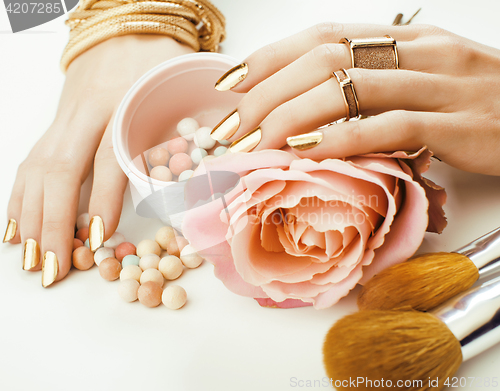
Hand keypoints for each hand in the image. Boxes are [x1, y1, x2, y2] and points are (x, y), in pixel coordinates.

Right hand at [5, 34, 193, 284]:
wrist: (122, 28)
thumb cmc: (160, 61)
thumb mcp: (183, 84)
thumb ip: (193, 125)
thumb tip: (215, 174)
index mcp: (123, 103)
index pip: (108, 156)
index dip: (102, 199)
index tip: (98, 238)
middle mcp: (87, 113)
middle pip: (62, 171)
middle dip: (54, 222)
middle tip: (53, 267)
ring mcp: (65, 119)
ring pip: (39, 170)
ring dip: (31, 218)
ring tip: (29, 259)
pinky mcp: (55, 125)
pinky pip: (30, 163)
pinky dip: (20, 198)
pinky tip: (16, 228)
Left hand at [213, 23, 499, 174]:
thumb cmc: (482, 106)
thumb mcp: (424, 85)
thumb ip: (375, 91)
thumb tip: (314, 116)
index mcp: (408, 39)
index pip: (323, 36)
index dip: (269, 58)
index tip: (229, 86)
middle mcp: (420, 52)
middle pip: (324, 60)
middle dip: (266, 94)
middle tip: (230, 129)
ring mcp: (441, 85)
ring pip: (349, 88)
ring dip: (290, 116)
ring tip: (253, 144)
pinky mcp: (459, 124)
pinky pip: (389, 127)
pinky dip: (340, 138)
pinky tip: (303, 151)